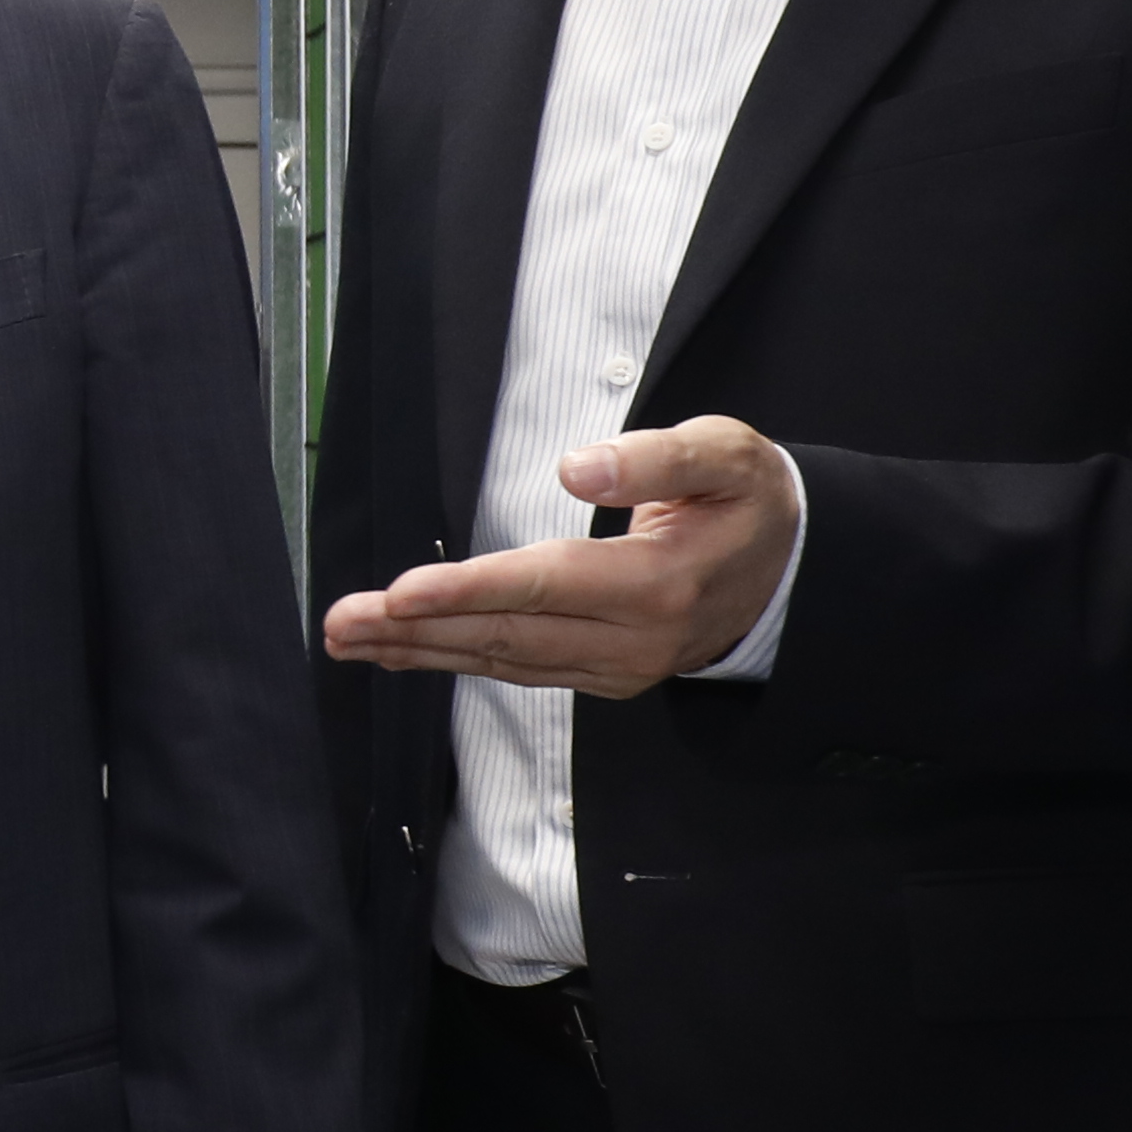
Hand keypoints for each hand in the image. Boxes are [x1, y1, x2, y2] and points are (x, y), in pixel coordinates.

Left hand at [316, 413, 796, 694]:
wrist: (790, 570)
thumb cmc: (748, 501)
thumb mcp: (724, 457)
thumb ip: (655, 459)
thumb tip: (579, 468)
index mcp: (658, 585)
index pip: (544, 587)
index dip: (468, 591)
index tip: (401, 593)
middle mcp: (633, 641)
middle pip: (507, 635)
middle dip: (417, 629)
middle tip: (342, 621)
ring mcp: (617, 667)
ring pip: (503, 661)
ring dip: (420, 651)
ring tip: (350, 638)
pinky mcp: (601, 674)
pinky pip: (516, 669)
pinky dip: (453, 659)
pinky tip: (405, 650)